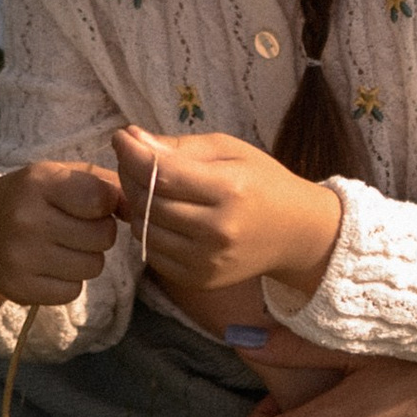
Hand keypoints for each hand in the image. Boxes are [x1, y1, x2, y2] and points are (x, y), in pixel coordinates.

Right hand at [0, 160, 121, 310]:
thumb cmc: (33, 197)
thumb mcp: (62, 175)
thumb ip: (106, 184)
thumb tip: (142, 207)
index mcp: (39, 182)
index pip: (99, 199)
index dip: (106, 204)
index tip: (94, 204)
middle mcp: (26, 219)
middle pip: (102, 237)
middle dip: (100, 233)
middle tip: (78, 228)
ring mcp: (20, 257)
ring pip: (92, 267)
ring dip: (86, 259)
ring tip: (64, 246)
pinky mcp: (19, 288)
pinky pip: (72, 291)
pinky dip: (69, 281)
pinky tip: (51, 266)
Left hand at [113, 128, 342, 299]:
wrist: (295, 234)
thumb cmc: (262, 182)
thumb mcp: (229, 150)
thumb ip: (179, 147)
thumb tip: (131, 140)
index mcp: (229, 190)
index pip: (163, 174)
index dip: (133, 154)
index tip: (121, 137)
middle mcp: (217, 230)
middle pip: (149, 202)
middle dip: (130, 175)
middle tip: (132, 158)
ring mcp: (207, 261)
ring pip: (144, 228)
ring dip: (136, 204)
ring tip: (148, 186)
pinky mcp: (199, 279)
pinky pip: (153, 252)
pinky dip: (149, 230)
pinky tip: (162, 214)